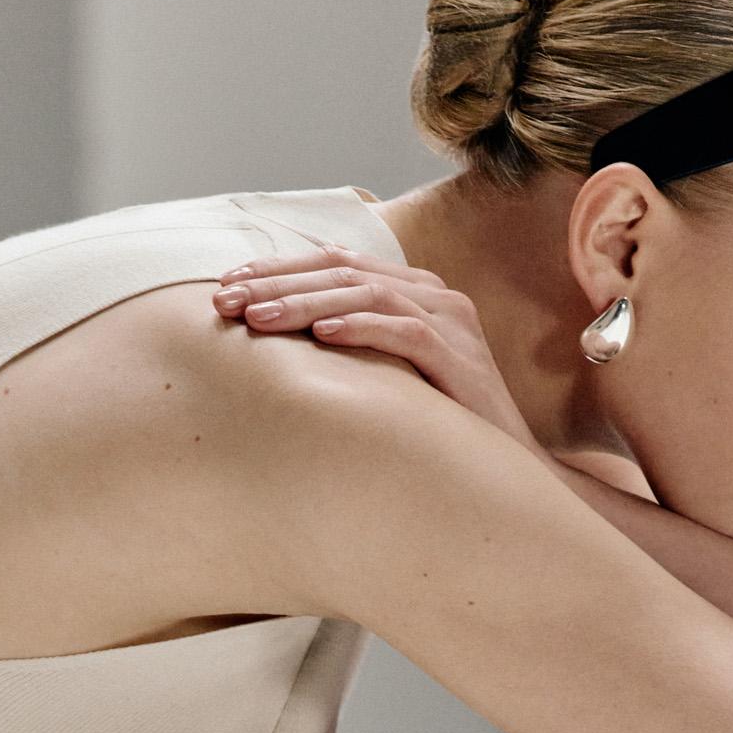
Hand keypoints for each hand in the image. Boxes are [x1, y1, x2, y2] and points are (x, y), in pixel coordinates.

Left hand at [211, 242, 538, 451]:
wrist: (507, 468)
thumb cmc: (440, 427)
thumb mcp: (389, 378)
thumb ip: (352, 349)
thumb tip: (282, 346)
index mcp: (415, 293)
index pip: (336, 264)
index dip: (278, 269)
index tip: (227, 285)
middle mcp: (434, 296)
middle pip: (344, 272)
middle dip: (278, 283)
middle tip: (224, 300)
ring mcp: (451, 323)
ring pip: (367, 294)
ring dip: (306, 303)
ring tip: (256, 320)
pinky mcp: (461, 357)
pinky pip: (404, 332)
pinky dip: (360, 328)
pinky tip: (321, 336)